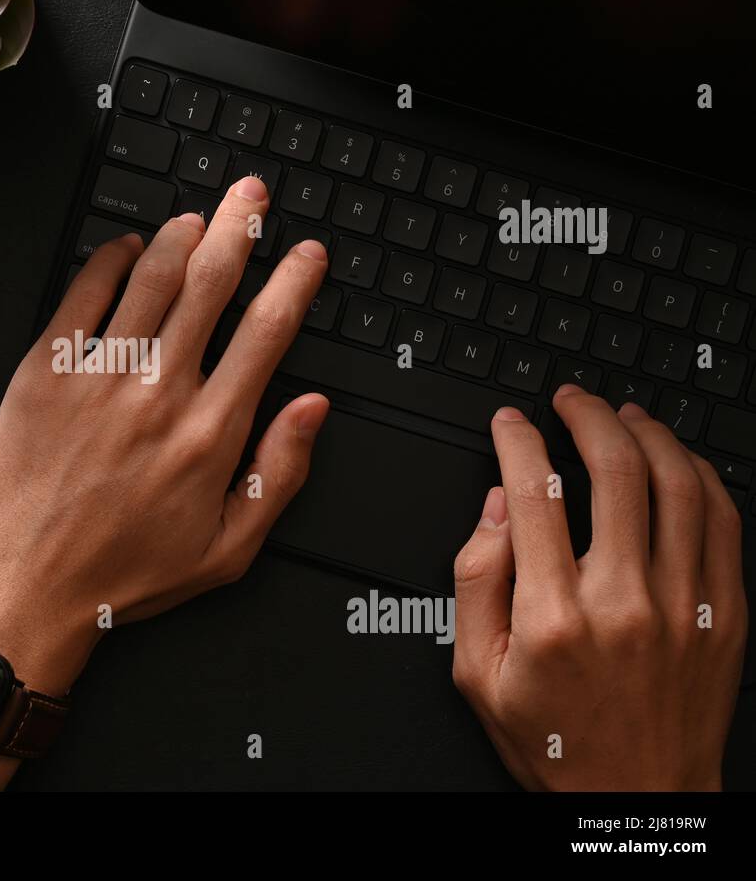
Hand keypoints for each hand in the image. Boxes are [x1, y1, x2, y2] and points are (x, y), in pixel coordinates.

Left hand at [0, 176, 331, 786]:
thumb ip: (278, 474)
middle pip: (210, 284)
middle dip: (240, 228)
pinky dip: (109, 259)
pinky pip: (83, 294)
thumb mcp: (227, 550)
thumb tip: (311, 409)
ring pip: (150, 277)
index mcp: (209, 434)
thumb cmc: (124, 573)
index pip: (266, 333)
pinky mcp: (44, 372)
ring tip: (199, 215)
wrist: (29, 587)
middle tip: (252, 196)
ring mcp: (98, 376)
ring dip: (181, 234)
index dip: (293, 282)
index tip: (305, 255)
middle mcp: (158, 393)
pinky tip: (124, 246)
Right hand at [452, 385, 746, 790]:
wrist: (638, 801)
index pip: (537, 493)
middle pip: (616, 471)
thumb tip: (498, 508)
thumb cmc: (557, 741)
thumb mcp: (478, 673)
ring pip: (678, 484)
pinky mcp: (724, 616)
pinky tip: (675, 460)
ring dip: (649, 434)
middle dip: (588, 416)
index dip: (520, 440)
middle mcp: (624, 602)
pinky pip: (723, 521)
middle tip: (571, 400)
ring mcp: (683, 606)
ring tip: (624, 416)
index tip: (511, 422)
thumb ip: (477, 582)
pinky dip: (700, 476)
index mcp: (553, 616)